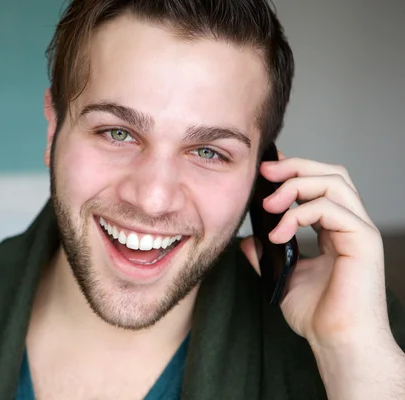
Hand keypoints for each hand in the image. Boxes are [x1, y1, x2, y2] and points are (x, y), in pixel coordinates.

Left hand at [240, 152, 391, 348]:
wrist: (337, 342)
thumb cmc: (317, 315)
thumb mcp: (283, 277)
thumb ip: (267, 255)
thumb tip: (246, 240)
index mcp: (334, 230)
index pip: (320, 184)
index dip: (294, 171)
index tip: (264, 171)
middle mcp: (350, 225)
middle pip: (331, 173)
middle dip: (296, 167)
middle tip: (265, 172)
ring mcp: (359, 231)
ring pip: (334, 182)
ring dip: (296, 185)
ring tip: (270, 205)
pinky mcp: (363, 241)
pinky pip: (332, 208)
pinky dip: (301, 214)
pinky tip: (279, 233)